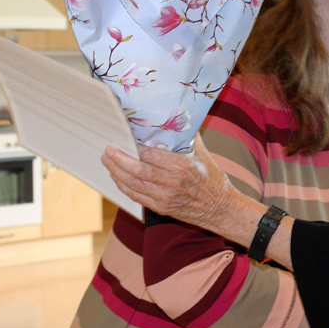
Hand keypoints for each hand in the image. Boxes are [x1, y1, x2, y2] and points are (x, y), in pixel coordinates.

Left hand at [102, 133, 237, 229]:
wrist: (221, 209)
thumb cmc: (214, 180)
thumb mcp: (204, 155)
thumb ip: (190, 137)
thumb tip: (180, 118)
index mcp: (183, 166)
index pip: (151, 155)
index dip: (134, 147)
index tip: (124, 138)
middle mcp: (172, 182)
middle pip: (137, 170)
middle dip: (119, 159)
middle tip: (109, 149)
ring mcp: (165, 197)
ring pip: (133, 184)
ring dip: (116, 172)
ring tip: (108, 161)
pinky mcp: (162, 208)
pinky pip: (136, 197)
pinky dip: (123, 187)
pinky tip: (117, 178)